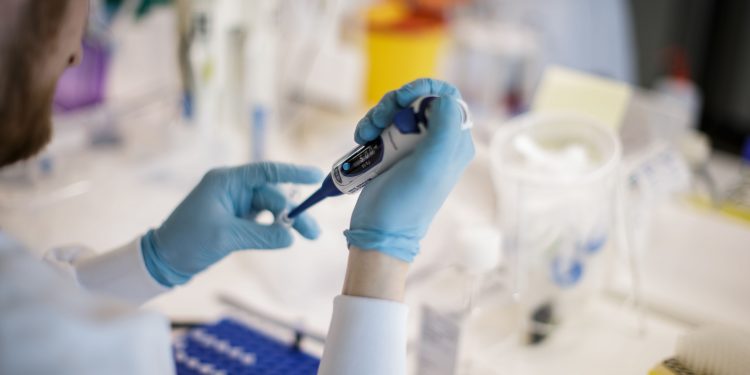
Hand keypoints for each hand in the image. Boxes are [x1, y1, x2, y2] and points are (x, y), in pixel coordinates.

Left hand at [141, 162, 322, 286]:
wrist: (164, 260)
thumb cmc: (188, 241)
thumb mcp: (226, 237)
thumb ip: (261, 234)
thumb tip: (291, 236)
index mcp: (227, 181)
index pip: (266, 172)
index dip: (293, 173)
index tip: (317, 176)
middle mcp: (233, 188)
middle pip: (273, 194)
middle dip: (293, 212)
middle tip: (312, 232)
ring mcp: (236, 203)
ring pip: (271, 208)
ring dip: (289, 221)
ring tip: (308, 236)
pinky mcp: (237, 219)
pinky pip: (264, 219)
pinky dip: (276, 227)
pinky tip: (288, 236)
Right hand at [345, 79, 474, 262]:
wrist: (379, 230)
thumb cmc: (406, 202)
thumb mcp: (431, 164)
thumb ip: (445, 128)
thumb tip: (444, 98)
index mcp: (455, 142)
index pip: (448, 97)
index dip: (425, 89)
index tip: (403, 97)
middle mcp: (438, 141)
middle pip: (418, 100)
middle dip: (394, 104)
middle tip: (378, 120)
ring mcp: (415, 146)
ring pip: (398, 110)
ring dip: (378, 115)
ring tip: (365, 134)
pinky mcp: (394, 151)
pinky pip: (383, 125)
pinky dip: (370, 126)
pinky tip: (362, 139)